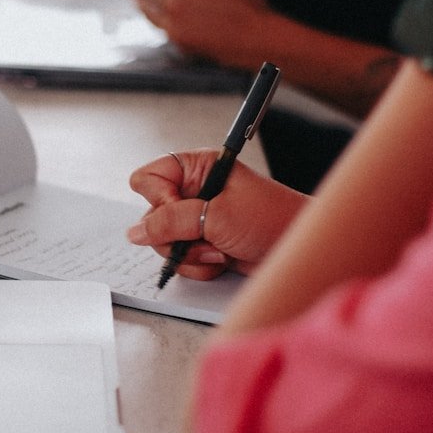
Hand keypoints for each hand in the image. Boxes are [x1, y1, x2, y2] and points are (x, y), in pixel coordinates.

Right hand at [126, 149, 308, 279]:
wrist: (296, 249)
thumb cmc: (269, 219)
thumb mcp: (217, 217)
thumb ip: (171, 222)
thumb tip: (135, 232)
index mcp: (196, 167)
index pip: (148, 179)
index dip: (159, 199)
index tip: (182, 211)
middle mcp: (192, 191)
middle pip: (151, 217)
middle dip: (176, 234)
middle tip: (205, 234)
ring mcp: (196, 220)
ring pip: (164, 243)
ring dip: (190, 253)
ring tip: (220, 249)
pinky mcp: (203, 244)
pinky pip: (181, 260)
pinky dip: (199, 265)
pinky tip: (223, 258)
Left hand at [135, 0, 273, 70]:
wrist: (260, 43)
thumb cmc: (246, 8)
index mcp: (178, 4)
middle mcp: (174, 25)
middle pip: (151, 11)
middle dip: (145, 2)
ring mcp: (182, 42)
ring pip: (162, 25)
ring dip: (158, 15)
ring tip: (154, 6)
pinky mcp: (191, 52)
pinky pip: (174, 35)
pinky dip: (171, 25)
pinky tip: (178, 19)